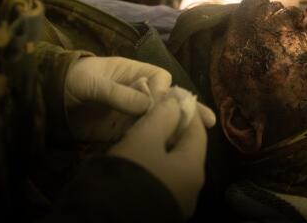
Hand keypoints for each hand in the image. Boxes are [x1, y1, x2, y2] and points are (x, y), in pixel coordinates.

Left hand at [64, 56, 171, 141]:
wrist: (45, 99)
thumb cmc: (70, 80)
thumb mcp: (92, 83)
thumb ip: (118, 93)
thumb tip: (148, 105)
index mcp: (132, 72)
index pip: (160, 77)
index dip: (161, 90)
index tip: (153, 105)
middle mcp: (135, 92)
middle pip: (161, 101)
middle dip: (161, 114)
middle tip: (152, 127)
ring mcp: (128, 112)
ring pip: (152, 120)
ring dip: (151, 129)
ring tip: (143, 138)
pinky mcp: (118, 130)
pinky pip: (136, 135)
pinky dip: (138, 141)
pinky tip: (134, 146)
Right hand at [108, 98, 209, 218]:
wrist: (108, 219)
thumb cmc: (132, 173)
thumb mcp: (145, 137)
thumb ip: (163, 116)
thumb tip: (175, 104)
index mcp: (194, 168)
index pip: (198, 131)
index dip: (186, 109)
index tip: (172, 95)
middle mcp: (191, 187)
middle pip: (185, 148)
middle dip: (171, 128)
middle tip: (154, 112)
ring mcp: (176, 200)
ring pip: (171, 163)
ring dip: (159, 145)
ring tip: (141, 130)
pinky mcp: (159, 207)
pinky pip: (161, 177)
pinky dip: (152, 161)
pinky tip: (136, 156)